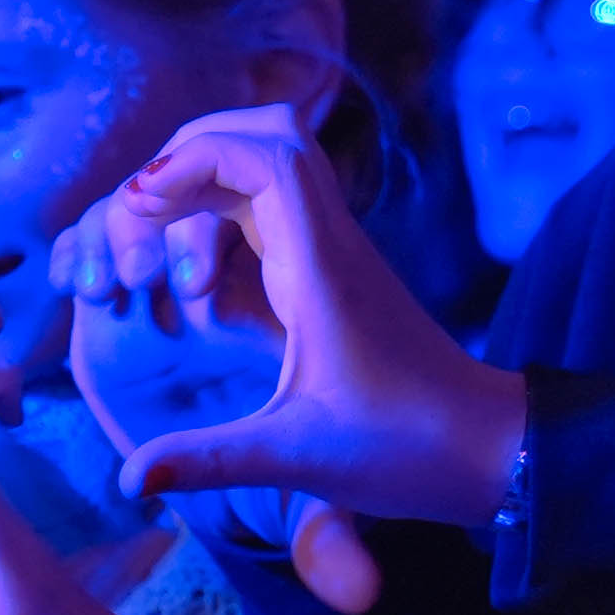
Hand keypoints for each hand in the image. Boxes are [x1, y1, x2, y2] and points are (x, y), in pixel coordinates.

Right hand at [60, 111, 515, 614]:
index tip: (140, 203)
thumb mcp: (299, 459)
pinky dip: (223, 210)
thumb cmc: (405, 449)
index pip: (267, 156)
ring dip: (206, 177)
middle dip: (191, 153)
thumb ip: (209, 462)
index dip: (194, 159)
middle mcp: (330, 243)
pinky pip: (273, 205)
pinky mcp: (332, 269)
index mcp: (322, 270)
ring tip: (154, 235)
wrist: (484, 447)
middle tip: (138, 210)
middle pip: (268, 133)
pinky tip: (193, 269)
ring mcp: (334, 250)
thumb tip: (130, 480)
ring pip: (272, 160)